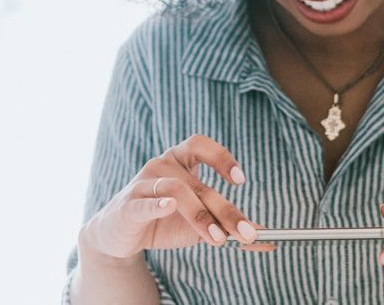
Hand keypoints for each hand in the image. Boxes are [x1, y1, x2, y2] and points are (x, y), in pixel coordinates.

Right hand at [80, 134, 269, 259]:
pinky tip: (170, 207)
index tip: (241, 180)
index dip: (222, 158)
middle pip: (198, 183)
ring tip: (217, 239)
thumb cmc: (163, 222)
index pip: (201, 145)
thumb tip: (262, 234)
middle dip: (224, 209)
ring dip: (201, 215)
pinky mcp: (127, 205)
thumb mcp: (199, 223)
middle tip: (244, 232)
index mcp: (179, 160)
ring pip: (176, 191)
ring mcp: (142, 184)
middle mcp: (161, 165)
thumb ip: (226, 224)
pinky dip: (157, 204)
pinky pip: (144, 202)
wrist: (121, 237)